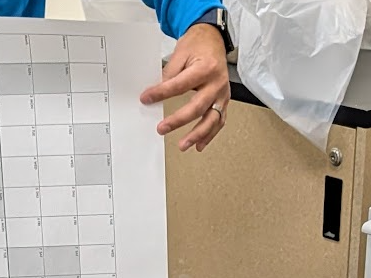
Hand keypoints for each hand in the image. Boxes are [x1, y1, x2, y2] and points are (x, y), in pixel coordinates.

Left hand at [140, 23, 229, 152]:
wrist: (213, 39)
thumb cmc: (198, 45)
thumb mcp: (181, 53)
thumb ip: (169, 74)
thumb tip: (155, 94)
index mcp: (206, 68)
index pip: (180, 85)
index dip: (162, 93)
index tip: (147, 98)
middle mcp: (217, 83)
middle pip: (197, 107)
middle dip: (178, 120)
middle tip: (162, 128)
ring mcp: (222, 94)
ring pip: (211, 120)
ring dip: (197, 135)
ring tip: (182, 145)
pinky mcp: (223, 102)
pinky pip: (218, 122)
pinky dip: (209, 135)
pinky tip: (198, 145)